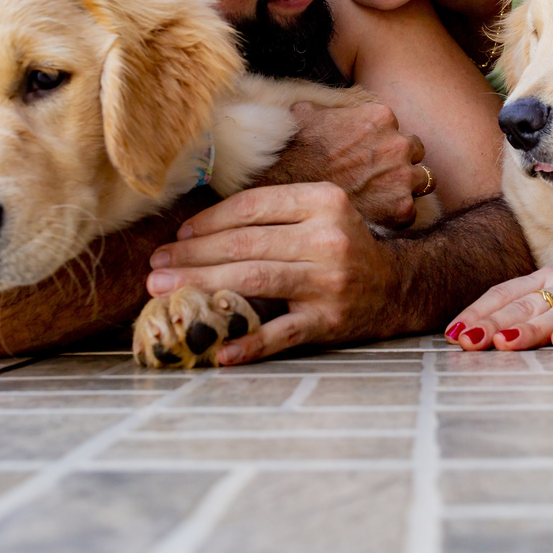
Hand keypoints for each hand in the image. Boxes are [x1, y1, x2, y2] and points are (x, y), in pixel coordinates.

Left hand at [146, 182, 403, 363]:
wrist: (397, 287)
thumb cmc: (343, 246)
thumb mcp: (320, 213)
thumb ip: (273, 211)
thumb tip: (198, 225)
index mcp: (323, 201)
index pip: (252, 207)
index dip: (208, 221)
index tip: (178, 236)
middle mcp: (328, 238)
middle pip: (246, 244)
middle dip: (193, 255)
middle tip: (156, 267)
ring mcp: (329, 282)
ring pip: (254, 281)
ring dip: (202, 286)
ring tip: (163, 292)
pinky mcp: (330, 321)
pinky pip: (281, 334)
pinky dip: (249, 345)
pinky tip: (220, 351)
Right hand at [261, 101, 429, 228]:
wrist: (286, 185)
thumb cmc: (294, 150)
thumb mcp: (306, 113)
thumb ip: (323, 109)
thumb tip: (314, 109)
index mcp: (382, 118)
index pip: (398, 129)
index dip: (384, 144)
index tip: (368, 157)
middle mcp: (398, 144)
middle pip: (416, 153)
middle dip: (401, 163)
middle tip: (379, 178)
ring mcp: (402, 176)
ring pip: (423, 180)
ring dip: (406, 188)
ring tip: (383, 198)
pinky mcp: (401, 207)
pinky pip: (410, 212)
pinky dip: (395, 216)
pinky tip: (375, 217)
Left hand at [445, 250, 552, 350]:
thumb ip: (529, 308)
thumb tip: (484, 332)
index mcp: (547, 278)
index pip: (504, 293)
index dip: (477, 312)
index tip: (452, 334)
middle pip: (522, 305)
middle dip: (491, 324)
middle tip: (465, 342)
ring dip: (527, 329)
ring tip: (502, 344)